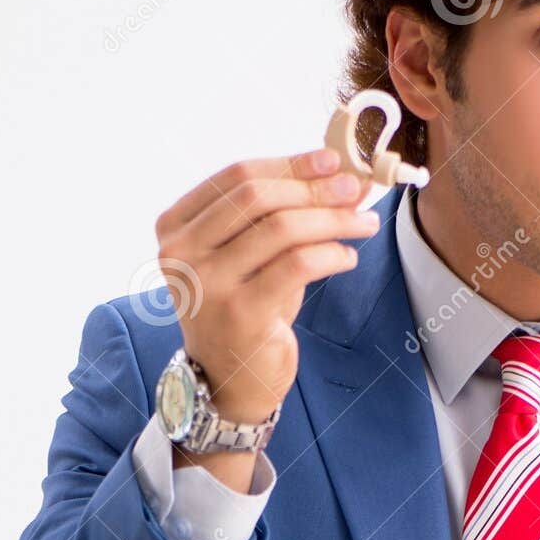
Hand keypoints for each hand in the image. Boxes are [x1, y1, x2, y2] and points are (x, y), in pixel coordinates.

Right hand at [154, 147, 375, 426]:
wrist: (228, 379)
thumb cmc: (243, 307)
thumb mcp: (249, 254)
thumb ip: (277, 214)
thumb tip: (337, 176)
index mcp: (175, 226)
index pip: (236, 176)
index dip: (289, 163)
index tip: (332, 160)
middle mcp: (181, 252)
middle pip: (257, 197)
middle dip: (315, 188)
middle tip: (356, 188)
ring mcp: (208, 284)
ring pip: (281, 229)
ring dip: (334, 220)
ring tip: (364, 223)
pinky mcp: (241, 313)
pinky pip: (298, 265)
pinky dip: (332, 254)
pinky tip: (348, 257)